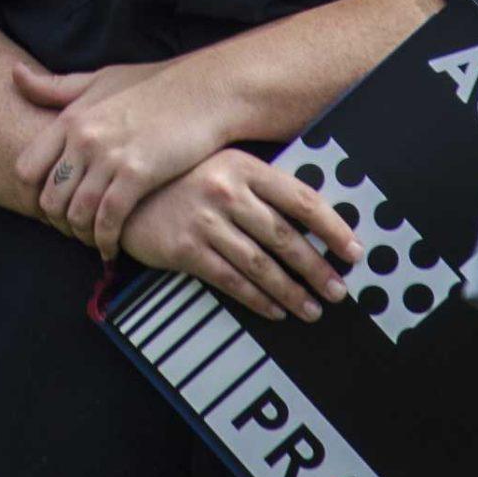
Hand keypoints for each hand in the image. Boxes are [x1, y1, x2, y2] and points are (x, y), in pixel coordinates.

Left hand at [13, 54, 230, 257]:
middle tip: (73, 231)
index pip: (26, 167)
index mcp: (71, 117)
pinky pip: (108, 219)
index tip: (51, 205)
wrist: (203, 91)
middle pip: (49, 198)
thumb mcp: (99, 79)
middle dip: (58, 222)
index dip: (33, 194)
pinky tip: (112, 247)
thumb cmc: (153, 86)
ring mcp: (109, 156)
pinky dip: (106, 240)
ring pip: (76, 213)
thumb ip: (57, 87)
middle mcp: (83, 137)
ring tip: (92, 242)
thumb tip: (14, 74)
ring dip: (81, 236)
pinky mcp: (137, 174)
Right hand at [120, 149, 362, 324]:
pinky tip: (275, 310)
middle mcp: (226, 191)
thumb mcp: (221, 167)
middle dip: (317, 269)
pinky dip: (259, 300)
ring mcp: (205, 221)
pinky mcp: (186, 249)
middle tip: (337, 290)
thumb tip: (310, 219)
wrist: (124, 190)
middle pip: (286, 238)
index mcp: (242, 166)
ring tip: (312, 308)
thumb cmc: (180, 179)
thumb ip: (260, 187)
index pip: (301, 199)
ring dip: (292, 292)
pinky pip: (233, 281)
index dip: (333, 228)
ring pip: (262, 265)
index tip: (354, 251)